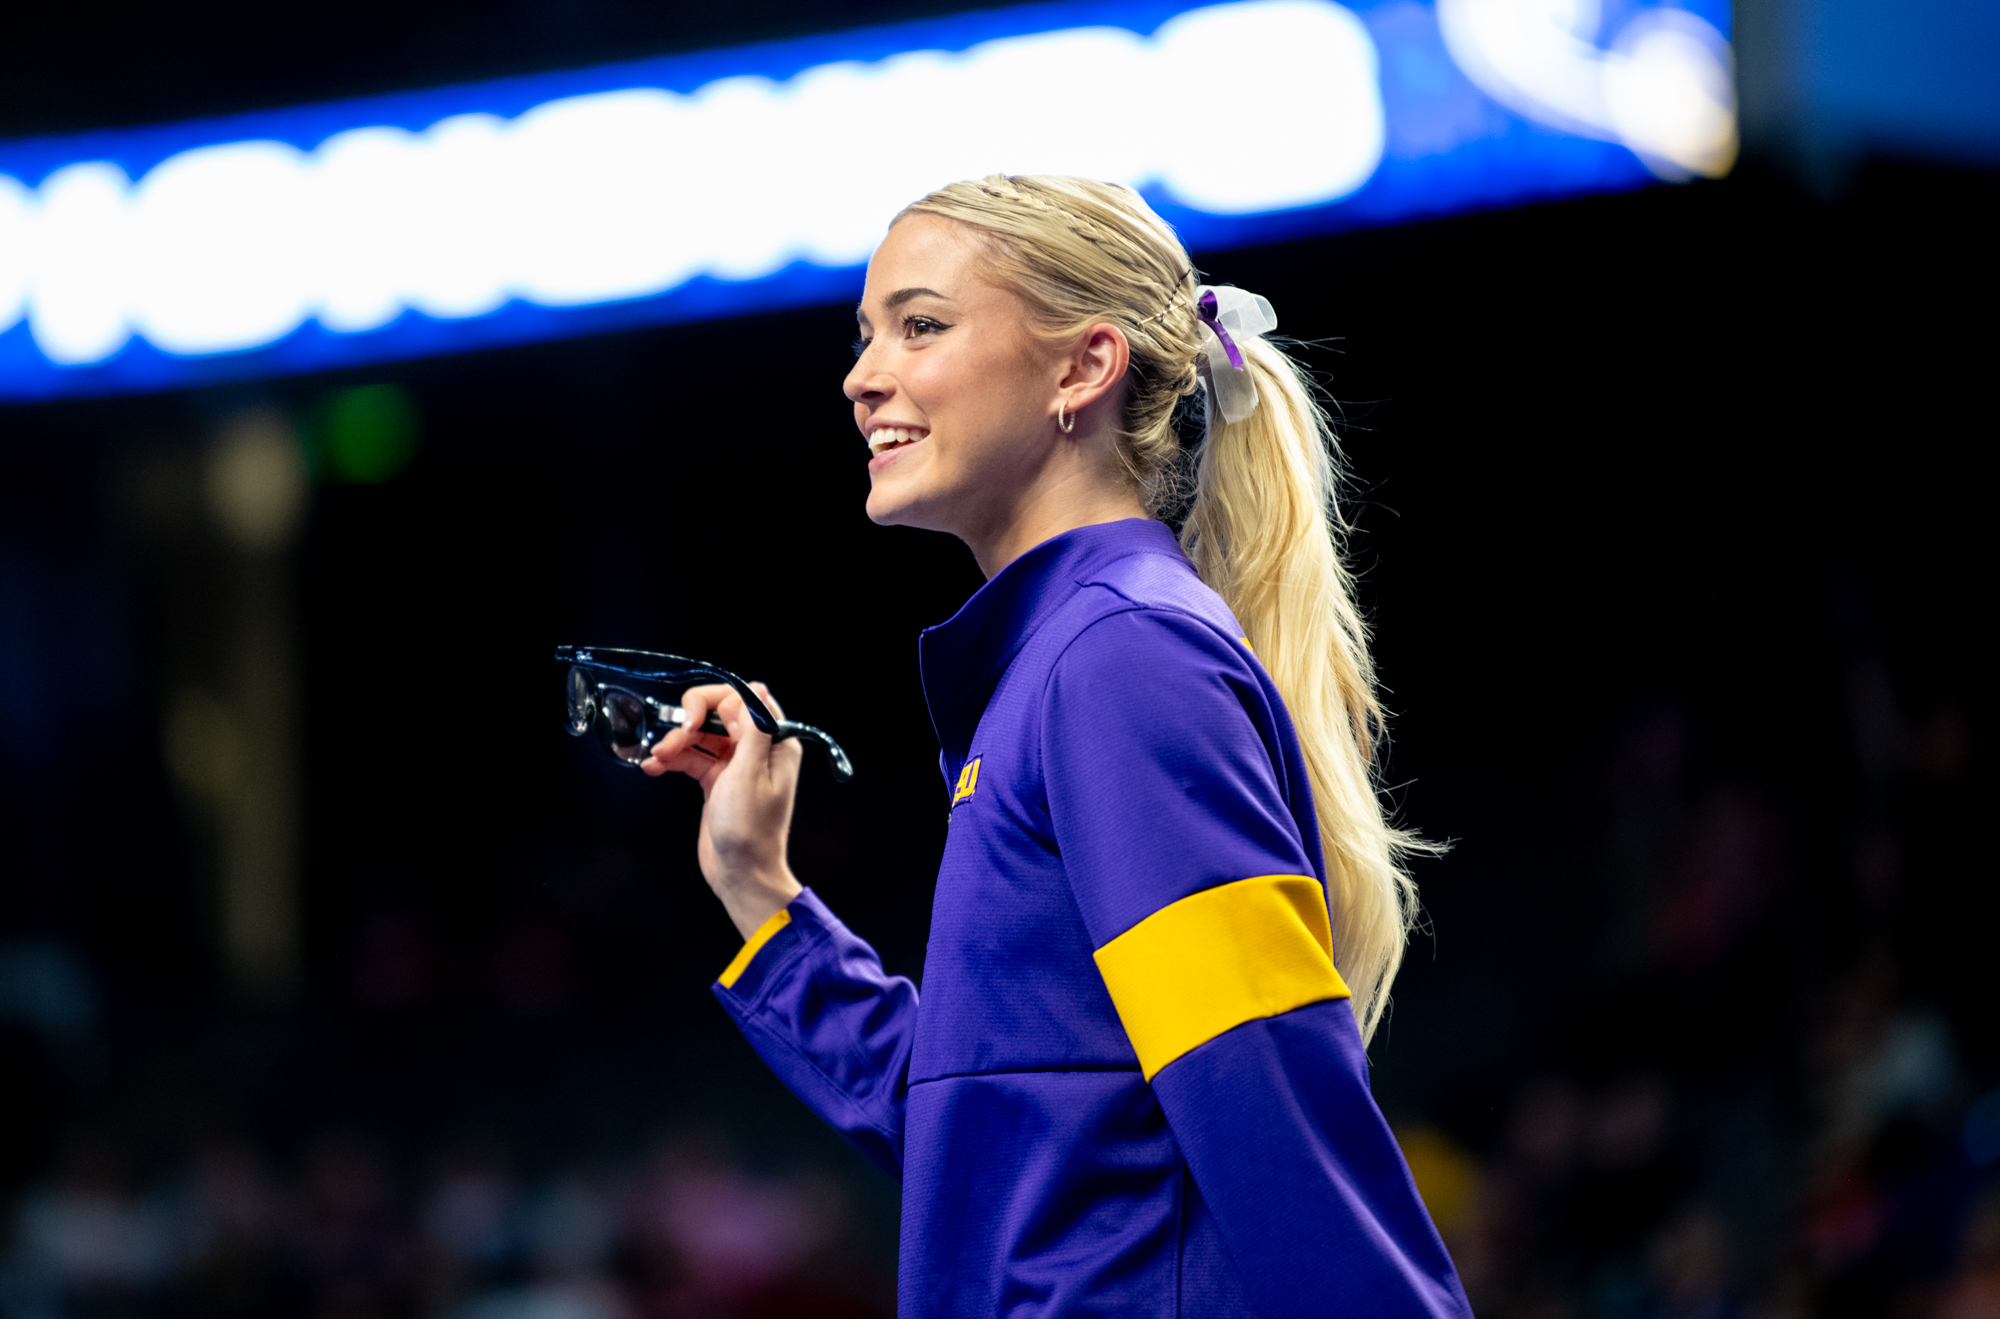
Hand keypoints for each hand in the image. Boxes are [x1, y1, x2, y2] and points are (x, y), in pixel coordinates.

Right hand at [641, 681, 803, 938]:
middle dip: (689, 722)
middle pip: (718, 715)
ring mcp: (734, 764)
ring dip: (675, 743)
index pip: (744, 699)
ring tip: (656, 759)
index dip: (714, 702)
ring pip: (700, 736)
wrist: (741, 875)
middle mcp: (756, 749)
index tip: (692, 720)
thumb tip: (756, 689)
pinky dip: (672, 760)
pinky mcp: (715, 780)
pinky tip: (653, 767)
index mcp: (774, 743)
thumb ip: (753, 730)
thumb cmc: (750, 831)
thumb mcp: (748, 775)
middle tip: (671, 740)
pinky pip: (691, 758)